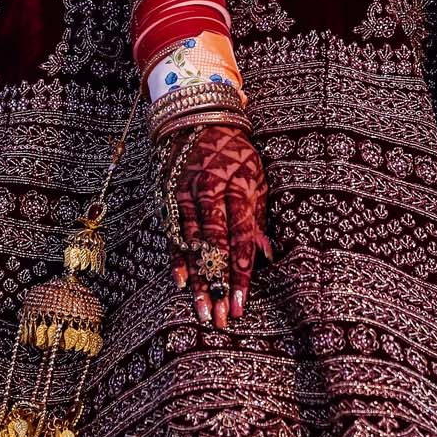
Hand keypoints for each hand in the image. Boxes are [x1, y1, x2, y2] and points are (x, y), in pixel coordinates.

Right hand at [163, 123, 273, 328]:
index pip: (241, 238)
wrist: (198, 117)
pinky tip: (181, 283)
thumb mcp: (257, 178)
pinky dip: (177, 259)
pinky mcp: (169, 196)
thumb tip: (267, 256)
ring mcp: (187, 194)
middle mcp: (211, 192)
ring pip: (193, 245)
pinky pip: (173, 233)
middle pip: (216, 247)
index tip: (243, 305)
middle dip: (220, 285)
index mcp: (239, 188)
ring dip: (199, 281)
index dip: (242, 274)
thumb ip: (259, 218)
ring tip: (203, 311)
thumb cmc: (236, 154)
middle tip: (222, 318)